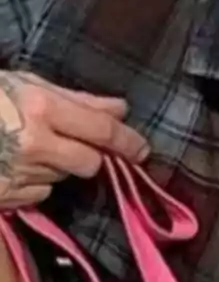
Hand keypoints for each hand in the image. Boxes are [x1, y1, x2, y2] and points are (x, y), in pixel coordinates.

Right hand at [0, 71, 148, 208]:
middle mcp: (34, 144)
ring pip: (62, 178)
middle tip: (72, 144)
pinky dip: (34, 183)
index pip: (102, 131)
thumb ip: (78, 99)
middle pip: (89, 163)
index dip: (128, 142)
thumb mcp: (28, 85)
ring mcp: (19, 172)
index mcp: (42, 109)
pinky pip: (38, 194)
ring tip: (29, 148)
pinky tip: (16, 166)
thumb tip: (120, 110)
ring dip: (57, 167)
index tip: (142, 150)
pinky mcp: (5, 196)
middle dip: (88, 156)